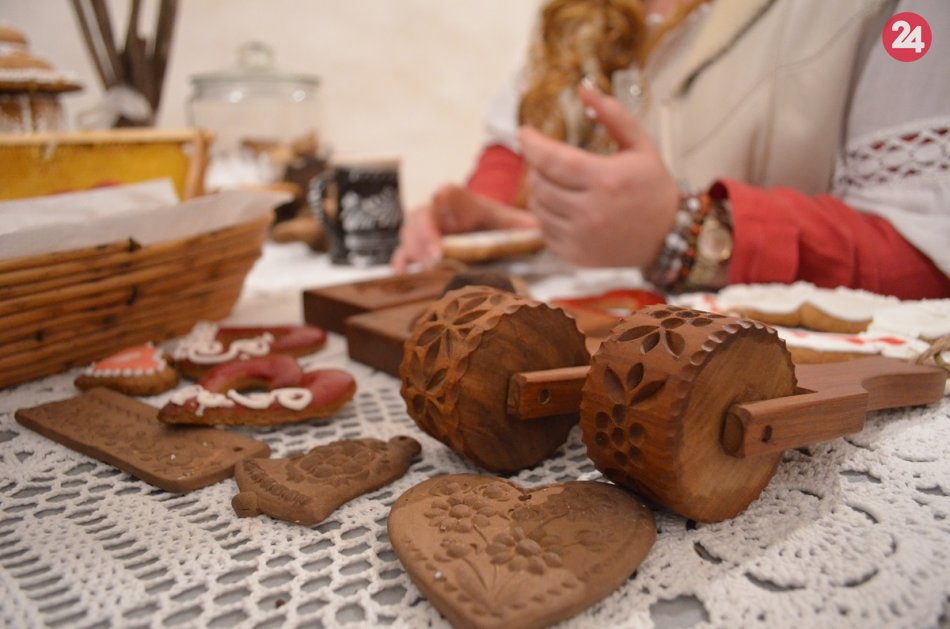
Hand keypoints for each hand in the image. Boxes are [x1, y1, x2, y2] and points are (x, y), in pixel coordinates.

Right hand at [391, 184, 537, 271]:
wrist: (494, 240)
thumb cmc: (503, 230)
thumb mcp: (516, 226)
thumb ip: (524, 227)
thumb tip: (538, 231)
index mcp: (463, 202)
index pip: (447, 193)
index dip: (442, 199)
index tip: (443, 207)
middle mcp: (440, 213)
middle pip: (422, 215)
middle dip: (425, 236)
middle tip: (435, 259)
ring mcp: (426, 232)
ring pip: (409, 233)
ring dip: (412, 251)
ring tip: (420, 270)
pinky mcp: (420, 251)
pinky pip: (404, 254)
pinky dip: (402, 263)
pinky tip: (403, 275)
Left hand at [519, 83, 678, 266]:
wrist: (668, 237)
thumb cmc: (653, 188)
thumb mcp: (640, 146)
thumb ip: (612, 115)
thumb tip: (584, 88)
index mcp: (606, 180)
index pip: (552, 159)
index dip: (532, 144)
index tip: (525, 133)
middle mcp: (590, 212)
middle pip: (540, 183)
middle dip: (538, 167)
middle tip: (548, 160)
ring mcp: (581, 237)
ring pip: (538, 208)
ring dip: (540, 191)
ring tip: (557, 182)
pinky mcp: (574, 255)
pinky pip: (544, 230)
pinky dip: (547, 215)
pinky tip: (563, 207)